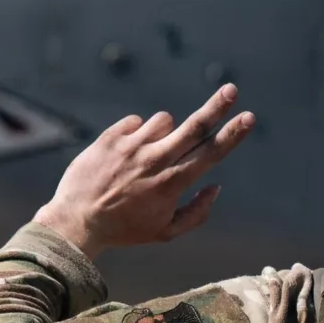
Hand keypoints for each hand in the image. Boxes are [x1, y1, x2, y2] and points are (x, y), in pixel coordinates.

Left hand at [33, 85, 253, 258]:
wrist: (75, 222)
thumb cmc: (124, 229)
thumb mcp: (164, 232)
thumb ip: (197, 212)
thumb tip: (216, 187)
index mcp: (172, 183)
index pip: (210, 153)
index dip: (233, 134)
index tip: (249, 117)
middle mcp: (154, 161)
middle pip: (194, 126)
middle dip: (217, 106)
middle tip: (232, 89)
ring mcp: (131, 147)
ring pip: (164, 121)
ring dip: (165, 132)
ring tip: (147, 156)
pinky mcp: (110, 138)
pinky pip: (136, 122)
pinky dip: (138, 133)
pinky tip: (126, 154)